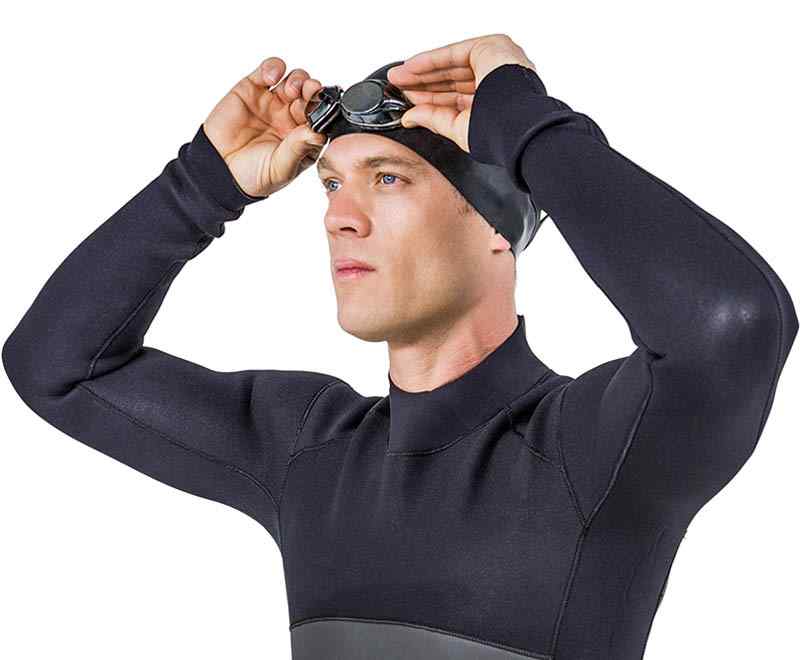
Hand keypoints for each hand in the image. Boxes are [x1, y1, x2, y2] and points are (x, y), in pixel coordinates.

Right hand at [203, 57, 326, 197]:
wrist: (218, 170)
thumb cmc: (252, 175)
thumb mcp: (281, 168)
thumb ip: (299, 149)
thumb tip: (319, 133)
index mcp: (302, 137)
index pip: (320, 118)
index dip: (324, 110)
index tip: (324, 107)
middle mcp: (290, 118)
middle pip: (310, 96)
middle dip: (313, 91)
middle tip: (311, 91)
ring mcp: (272, 102)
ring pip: (294, 81)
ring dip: (298, 79)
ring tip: (292, 89)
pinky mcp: (252, 89)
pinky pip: (268, 71)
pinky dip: (274, 68)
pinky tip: (272, 77)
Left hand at [387, 34, 535, 152]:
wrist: (516, 122)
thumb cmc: (499, 133)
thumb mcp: (458, 128)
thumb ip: (434, 119)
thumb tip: (409, 117)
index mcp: (492, 104)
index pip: (454, 98)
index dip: (430, 99)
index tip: (409, 101)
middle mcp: (495, 81)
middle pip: (451, 80)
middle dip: (422, 84)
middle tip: (398, 87)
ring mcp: (494, 63)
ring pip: (451, 66)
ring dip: (422, 71)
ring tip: (399, 78)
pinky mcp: (490, 47)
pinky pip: (454, 53)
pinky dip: (431, 60)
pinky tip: (411, 67)